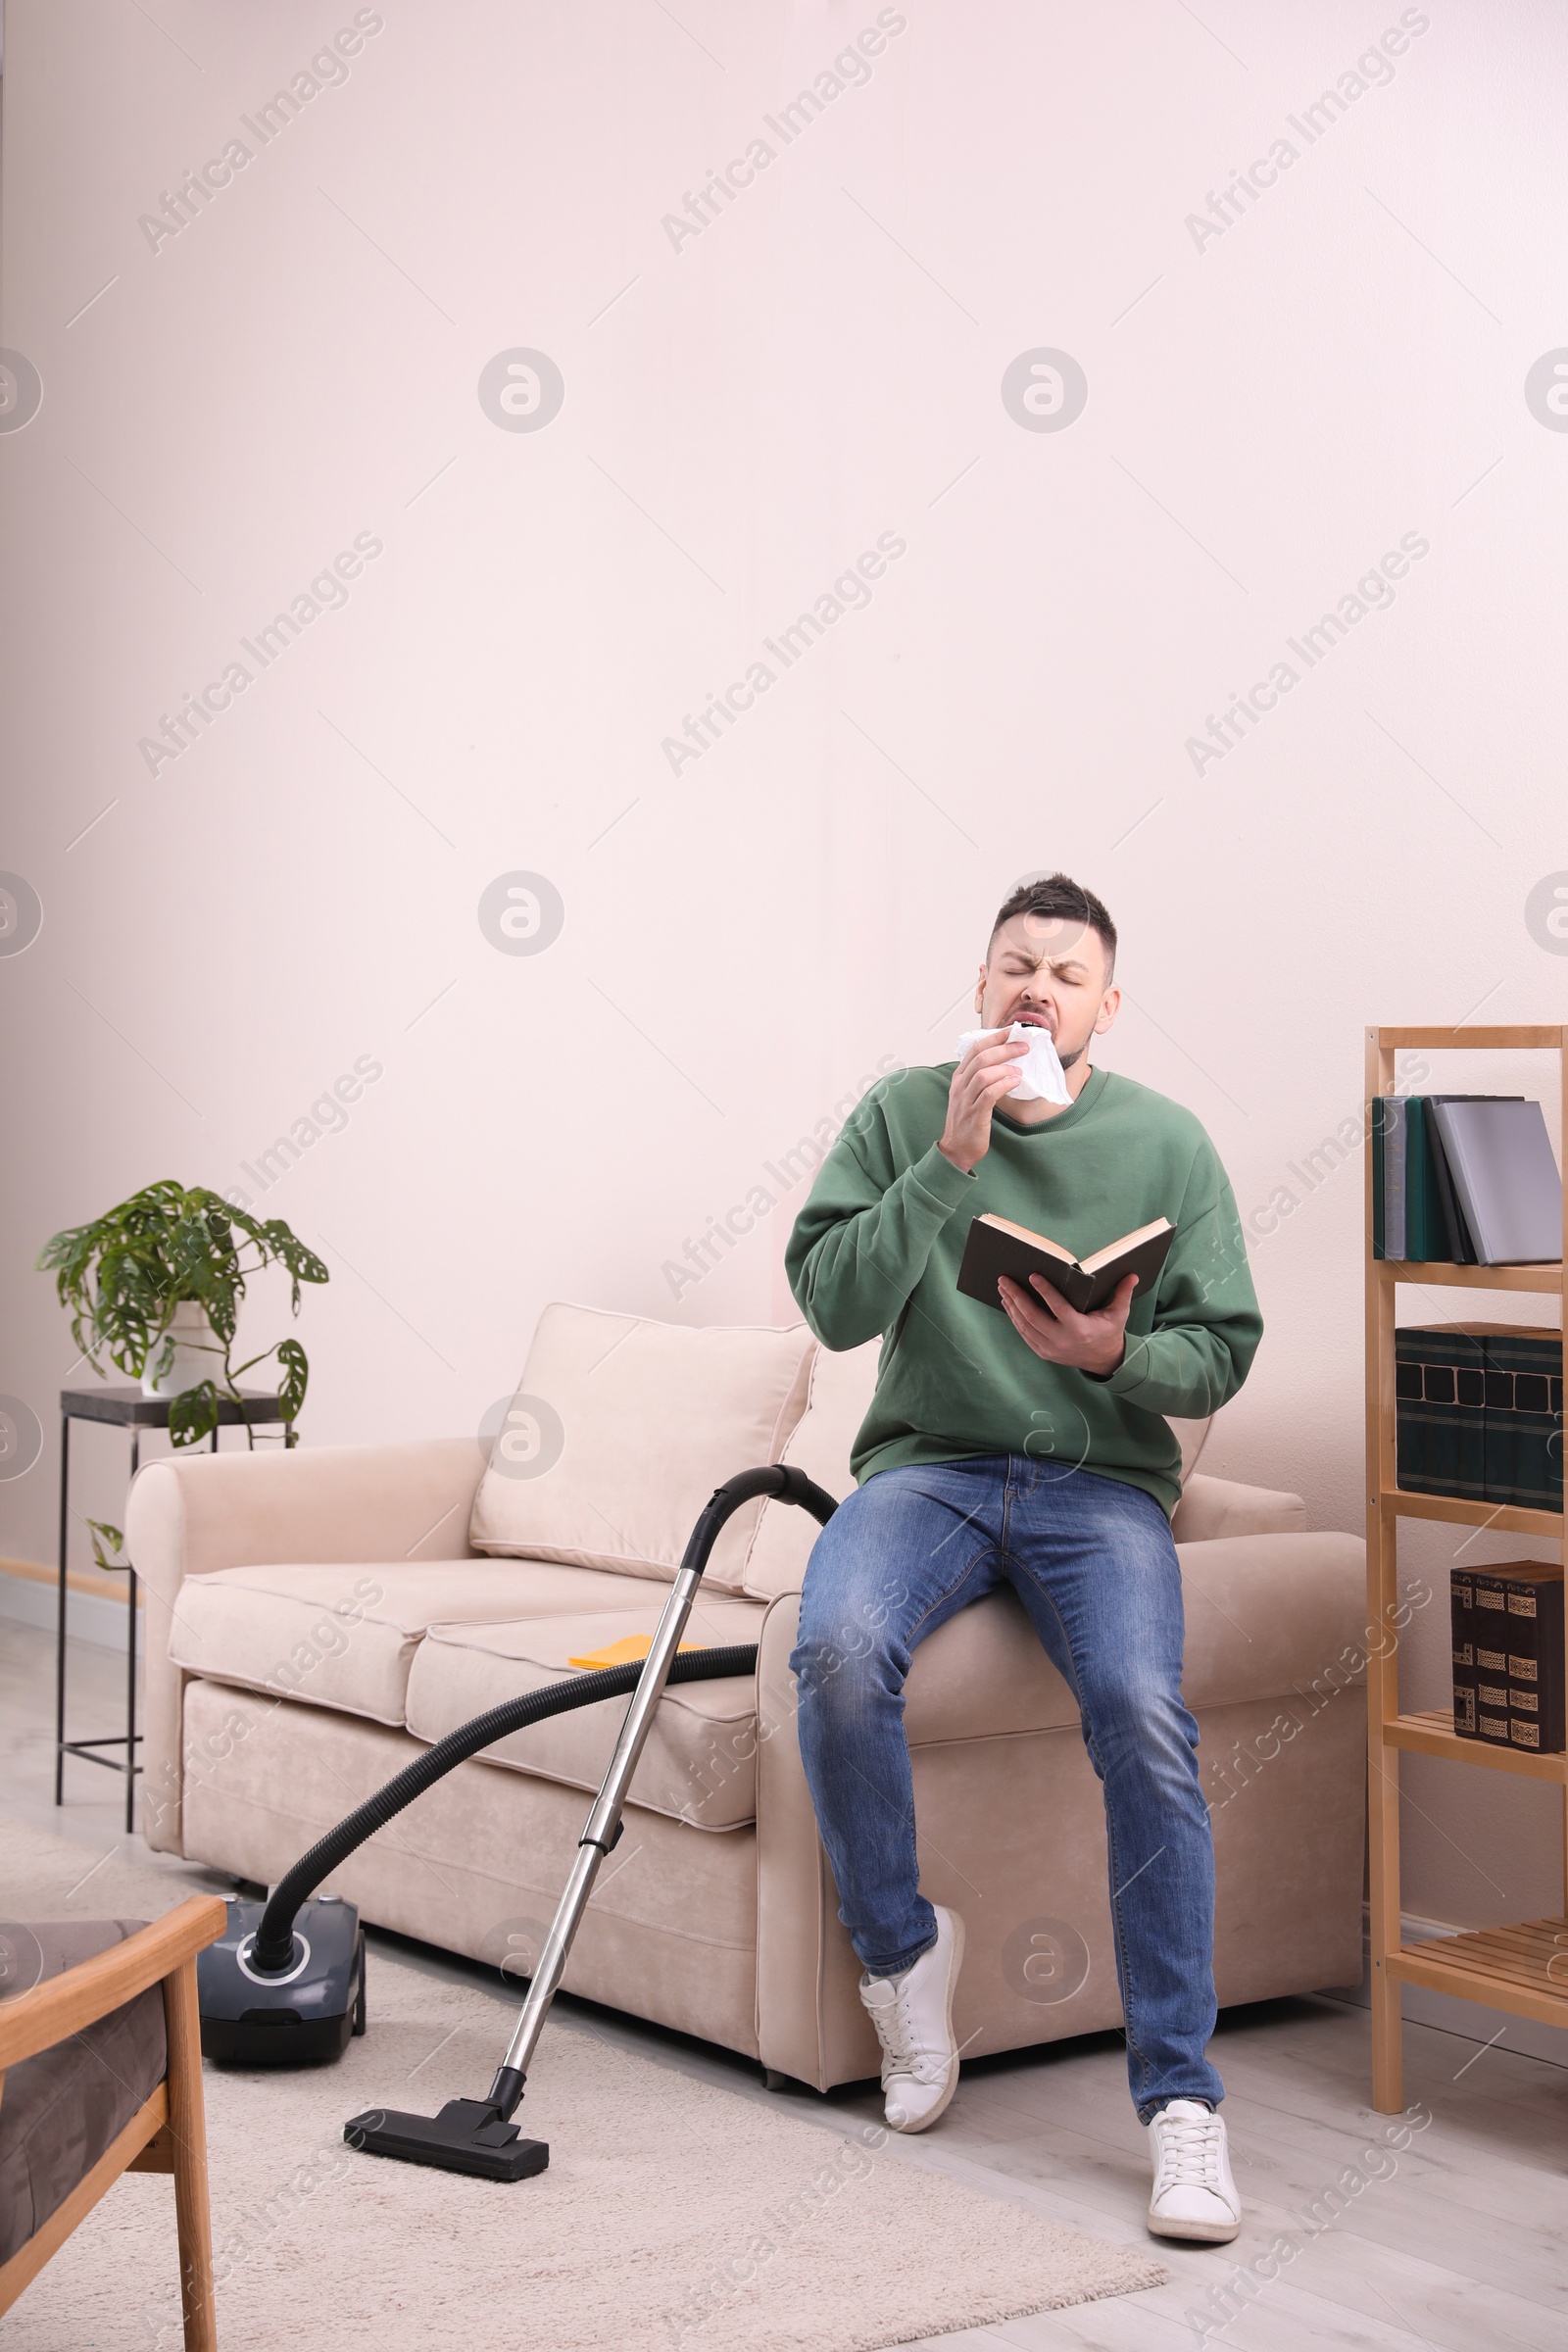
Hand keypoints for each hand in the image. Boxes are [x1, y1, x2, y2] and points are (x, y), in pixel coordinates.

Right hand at [938, 1029, 1027, 1172]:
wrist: (957, 1149)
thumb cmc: (968, 1122)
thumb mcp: (970, 1094)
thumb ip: (982, 1078)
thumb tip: (1006, 1062)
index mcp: (959, 1077)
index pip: (975, 1049)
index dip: (994, 1037)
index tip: (1012, 1031)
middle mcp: (960, 1085)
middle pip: (981, 1057)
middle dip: (1005, 1048)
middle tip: (1023, 1047)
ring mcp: (965, 1099)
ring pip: (984, 1073)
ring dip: (1006, 1068)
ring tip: (1020, 1070)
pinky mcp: (974, 1113)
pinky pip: (989, 1093)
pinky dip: (1004, 1084)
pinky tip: (1015, 1082)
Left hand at [998, 1269, 1137, 1376]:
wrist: (1103, 1361)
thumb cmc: (1109, 1332)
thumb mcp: (1119, 1314)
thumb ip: (1123, 1293)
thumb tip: (1133, 1274)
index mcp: (1080, 1329)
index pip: (1058, 1307)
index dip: (1045, 1291)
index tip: (1033, 1276)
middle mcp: (1062, 1340)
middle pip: (1033, 1316)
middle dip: (1016, 1296)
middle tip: (1004, 1279)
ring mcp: (1051, 1349)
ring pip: (1025, 1325)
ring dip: (1011, 1306)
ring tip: (1003, 1288)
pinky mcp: (1044, 1353)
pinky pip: (1024, 1334)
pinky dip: (1014, 1319)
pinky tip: (1009, 1304)